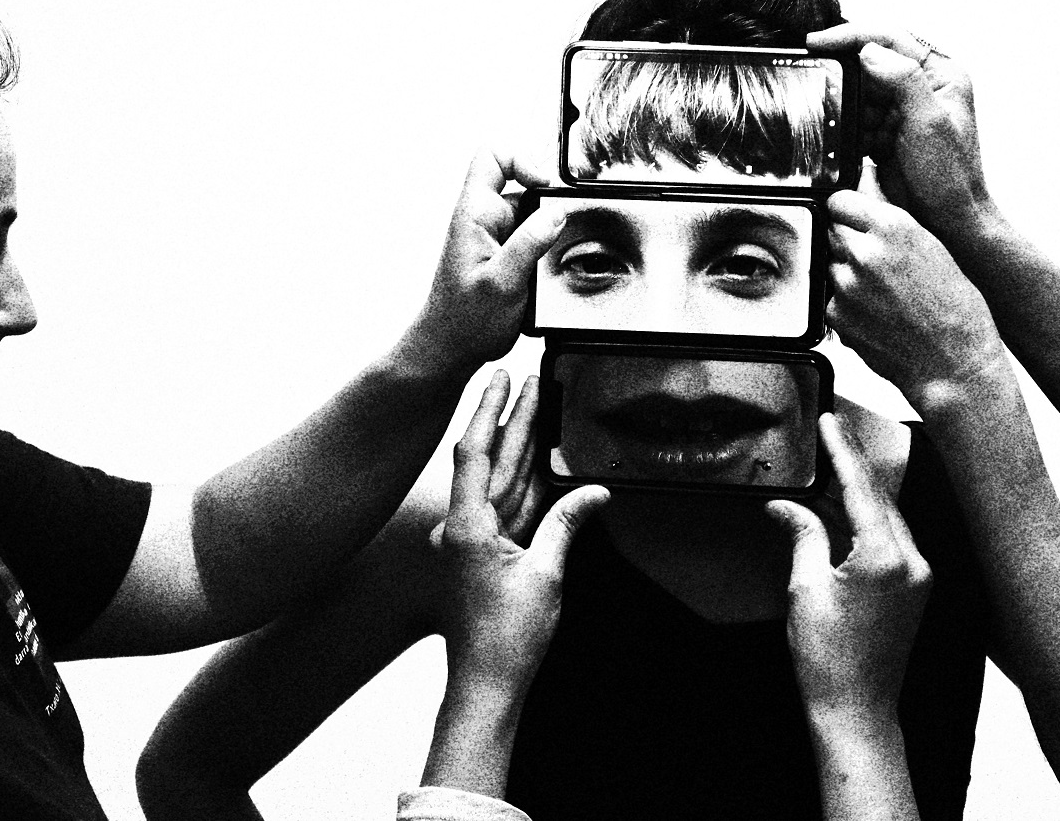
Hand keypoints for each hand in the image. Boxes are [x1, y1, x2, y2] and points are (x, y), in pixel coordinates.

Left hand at [397, 150, 562, 377]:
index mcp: (474, 215)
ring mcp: (493, 237)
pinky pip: (531, 237)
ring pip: (530, 213)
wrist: (449, 350)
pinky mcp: (503, 255)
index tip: (546, 188)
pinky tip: (545, 273)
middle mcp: (483, 220)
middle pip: (520, 184)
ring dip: (547, 231)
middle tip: (560, 230)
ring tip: (550, 259)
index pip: (493, 157)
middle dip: (546, 203)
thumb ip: (529, 244)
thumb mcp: (503, 283)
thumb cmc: (464, 322)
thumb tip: (556, 213)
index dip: (523, 161)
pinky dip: (544, 249)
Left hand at [436, 371, 608, 696]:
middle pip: (491, 459)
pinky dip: (527, 482)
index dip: (488, 409)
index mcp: (466, 526)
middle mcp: (465, 528)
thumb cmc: (504, 639)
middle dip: (510, 418)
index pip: (475, 452)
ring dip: (519, 444)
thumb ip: (566, 525)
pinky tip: (540, 458)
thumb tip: (595, 492)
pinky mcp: (489, 554)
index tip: (499, 376)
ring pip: (502, 480)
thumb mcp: (545, 575)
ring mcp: (476, 541)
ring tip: (535, 405)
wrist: (486, 684)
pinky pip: (511, 508)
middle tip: (527, 378)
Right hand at [767, 414, 930, 717]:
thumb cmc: (829, 660)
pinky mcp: (915, 589)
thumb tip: (786, 506)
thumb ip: (802, 536)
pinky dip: (866, 523)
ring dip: (858, 496)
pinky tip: (842, 513)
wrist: (857, 710)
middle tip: (827, 435)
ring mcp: (919, 576)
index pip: (862, 488)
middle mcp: (913, 561)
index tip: (829, 422)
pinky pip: (892, 541)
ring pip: (887, 518)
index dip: (842, 452)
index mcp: (887, 557)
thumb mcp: (805, 589)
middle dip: (851, 468)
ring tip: (827, 471)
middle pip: (879, 498)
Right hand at [808, 24, 994, 243]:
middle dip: (844, 73)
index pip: (892, 39)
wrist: (949, 222)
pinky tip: (839, 136)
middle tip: (814, 75)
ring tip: (828, 115)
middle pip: (872, 63)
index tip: (819, 42)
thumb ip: (904, 81)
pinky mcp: (888, 133)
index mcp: (942, 74)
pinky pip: (859, 119)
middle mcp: (924, 87)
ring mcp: (904, 110)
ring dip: (844, 104)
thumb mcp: (930, 123)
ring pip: (861, 92)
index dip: (852, 35)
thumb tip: (869, 51)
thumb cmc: (952, 177)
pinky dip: (846, 127)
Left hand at [826, 189, 1008, 410]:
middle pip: (831, 230)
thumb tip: (866, 184)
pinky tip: (876, 313)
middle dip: (848, 240)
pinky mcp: (836, 316)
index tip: (854, 218)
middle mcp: (864, 252)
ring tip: (882, 291)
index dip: (848, 210)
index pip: (840, 199)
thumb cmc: (956, 308)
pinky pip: (831, 297)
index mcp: (892, 227)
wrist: (953, 363)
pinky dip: (847, 303)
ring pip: (830, 264)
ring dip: (846, 272)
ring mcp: (846, 285)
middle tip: (876, 262)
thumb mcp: (932, 247)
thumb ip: (891, 215)